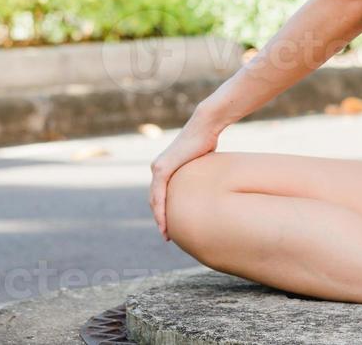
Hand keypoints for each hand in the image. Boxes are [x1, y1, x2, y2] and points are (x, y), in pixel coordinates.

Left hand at [148, 113, 220, 239]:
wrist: (205, 127)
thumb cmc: (206, 142)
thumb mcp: (200, 164)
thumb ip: (197, 175)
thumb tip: (207, 186)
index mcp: (165, 167)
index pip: (160, 194)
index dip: (163, 210)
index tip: (169, 226)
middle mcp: (158, 167)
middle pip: (155, 199)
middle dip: (159, 218)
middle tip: (166, 235)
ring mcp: (158, 167)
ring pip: (154, 199)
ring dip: (158, 217)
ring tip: (165, 233)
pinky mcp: (162, 167)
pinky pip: (158, 194)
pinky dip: (160, 209)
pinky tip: (163, 222)